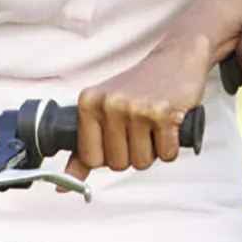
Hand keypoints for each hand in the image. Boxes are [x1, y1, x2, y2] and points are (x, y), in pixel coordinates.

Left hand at [65, 35, 209, 179]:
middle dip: (133, 153)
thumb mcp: (105, 107)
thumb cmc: (143, 83)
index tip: (118, 136)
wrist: (178, 57)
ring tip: (154, 124)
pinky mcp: (164, 113)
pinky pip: (166, 154)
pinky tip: (169, 124)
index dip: (108, 154)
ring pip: (141, 162)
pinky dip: (171, 146)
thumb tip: (63, 184)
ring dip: (153, 150)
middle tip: (141, 127)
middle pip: (117, 164)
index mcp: (90, 102)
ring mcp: (137, 108)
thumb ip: (84, 146)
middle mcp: (110, 104)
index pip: (91, 158)